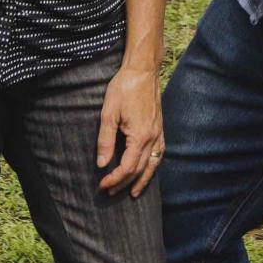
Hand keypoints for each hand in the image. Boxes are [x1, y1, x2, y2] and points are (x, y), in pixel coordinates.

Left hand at [96, 66, 164, 196]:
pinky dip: (153, 166)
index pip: (127, 167)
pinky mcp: (160, 128)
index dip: (114, 179)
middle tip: (109, 191)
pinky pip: (159, 154)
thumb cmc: (124, 88)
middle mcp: (153, 138)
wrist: (143, 70)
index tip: (101, 185)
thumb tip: (102, 164)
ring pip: (153, 165)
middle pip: (139, 169)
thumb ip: (105, 140)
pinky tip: (147, 169)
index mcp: (140, 136)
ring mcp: (159, 133)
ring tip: (132, 192)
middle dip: (124, 183)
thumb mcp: (109, 113)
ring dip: (142, 180)